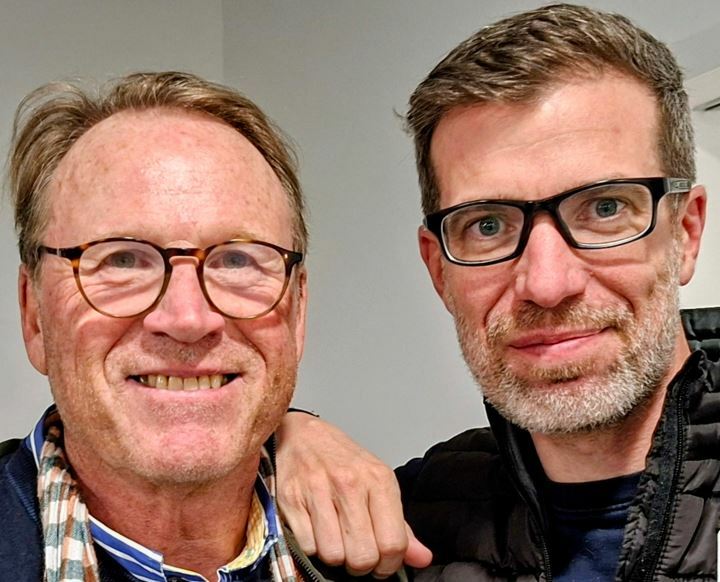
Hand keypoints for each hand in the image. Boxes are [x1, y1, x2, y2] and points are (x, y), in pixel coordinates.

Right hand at [275, 412, 431, 576]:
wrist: (302, 435)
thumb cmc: (341, 459)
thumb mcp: (378, 483)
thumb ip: (400, 525)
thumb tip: (421, 557)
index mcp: (378, 479)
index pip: (393, 543)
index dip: (389, 565)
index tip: (382, 564)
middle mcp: (349, 483)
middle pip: (363, 555)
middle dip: (361, 565)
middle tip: (357, 553)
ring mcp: (318, 490)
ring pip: (334, 555)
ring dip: (336, 556)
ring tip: (337, 539)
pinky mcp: (291, 499)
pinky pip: (307, 547)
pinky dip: (312, 547)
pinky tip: (317, 530)